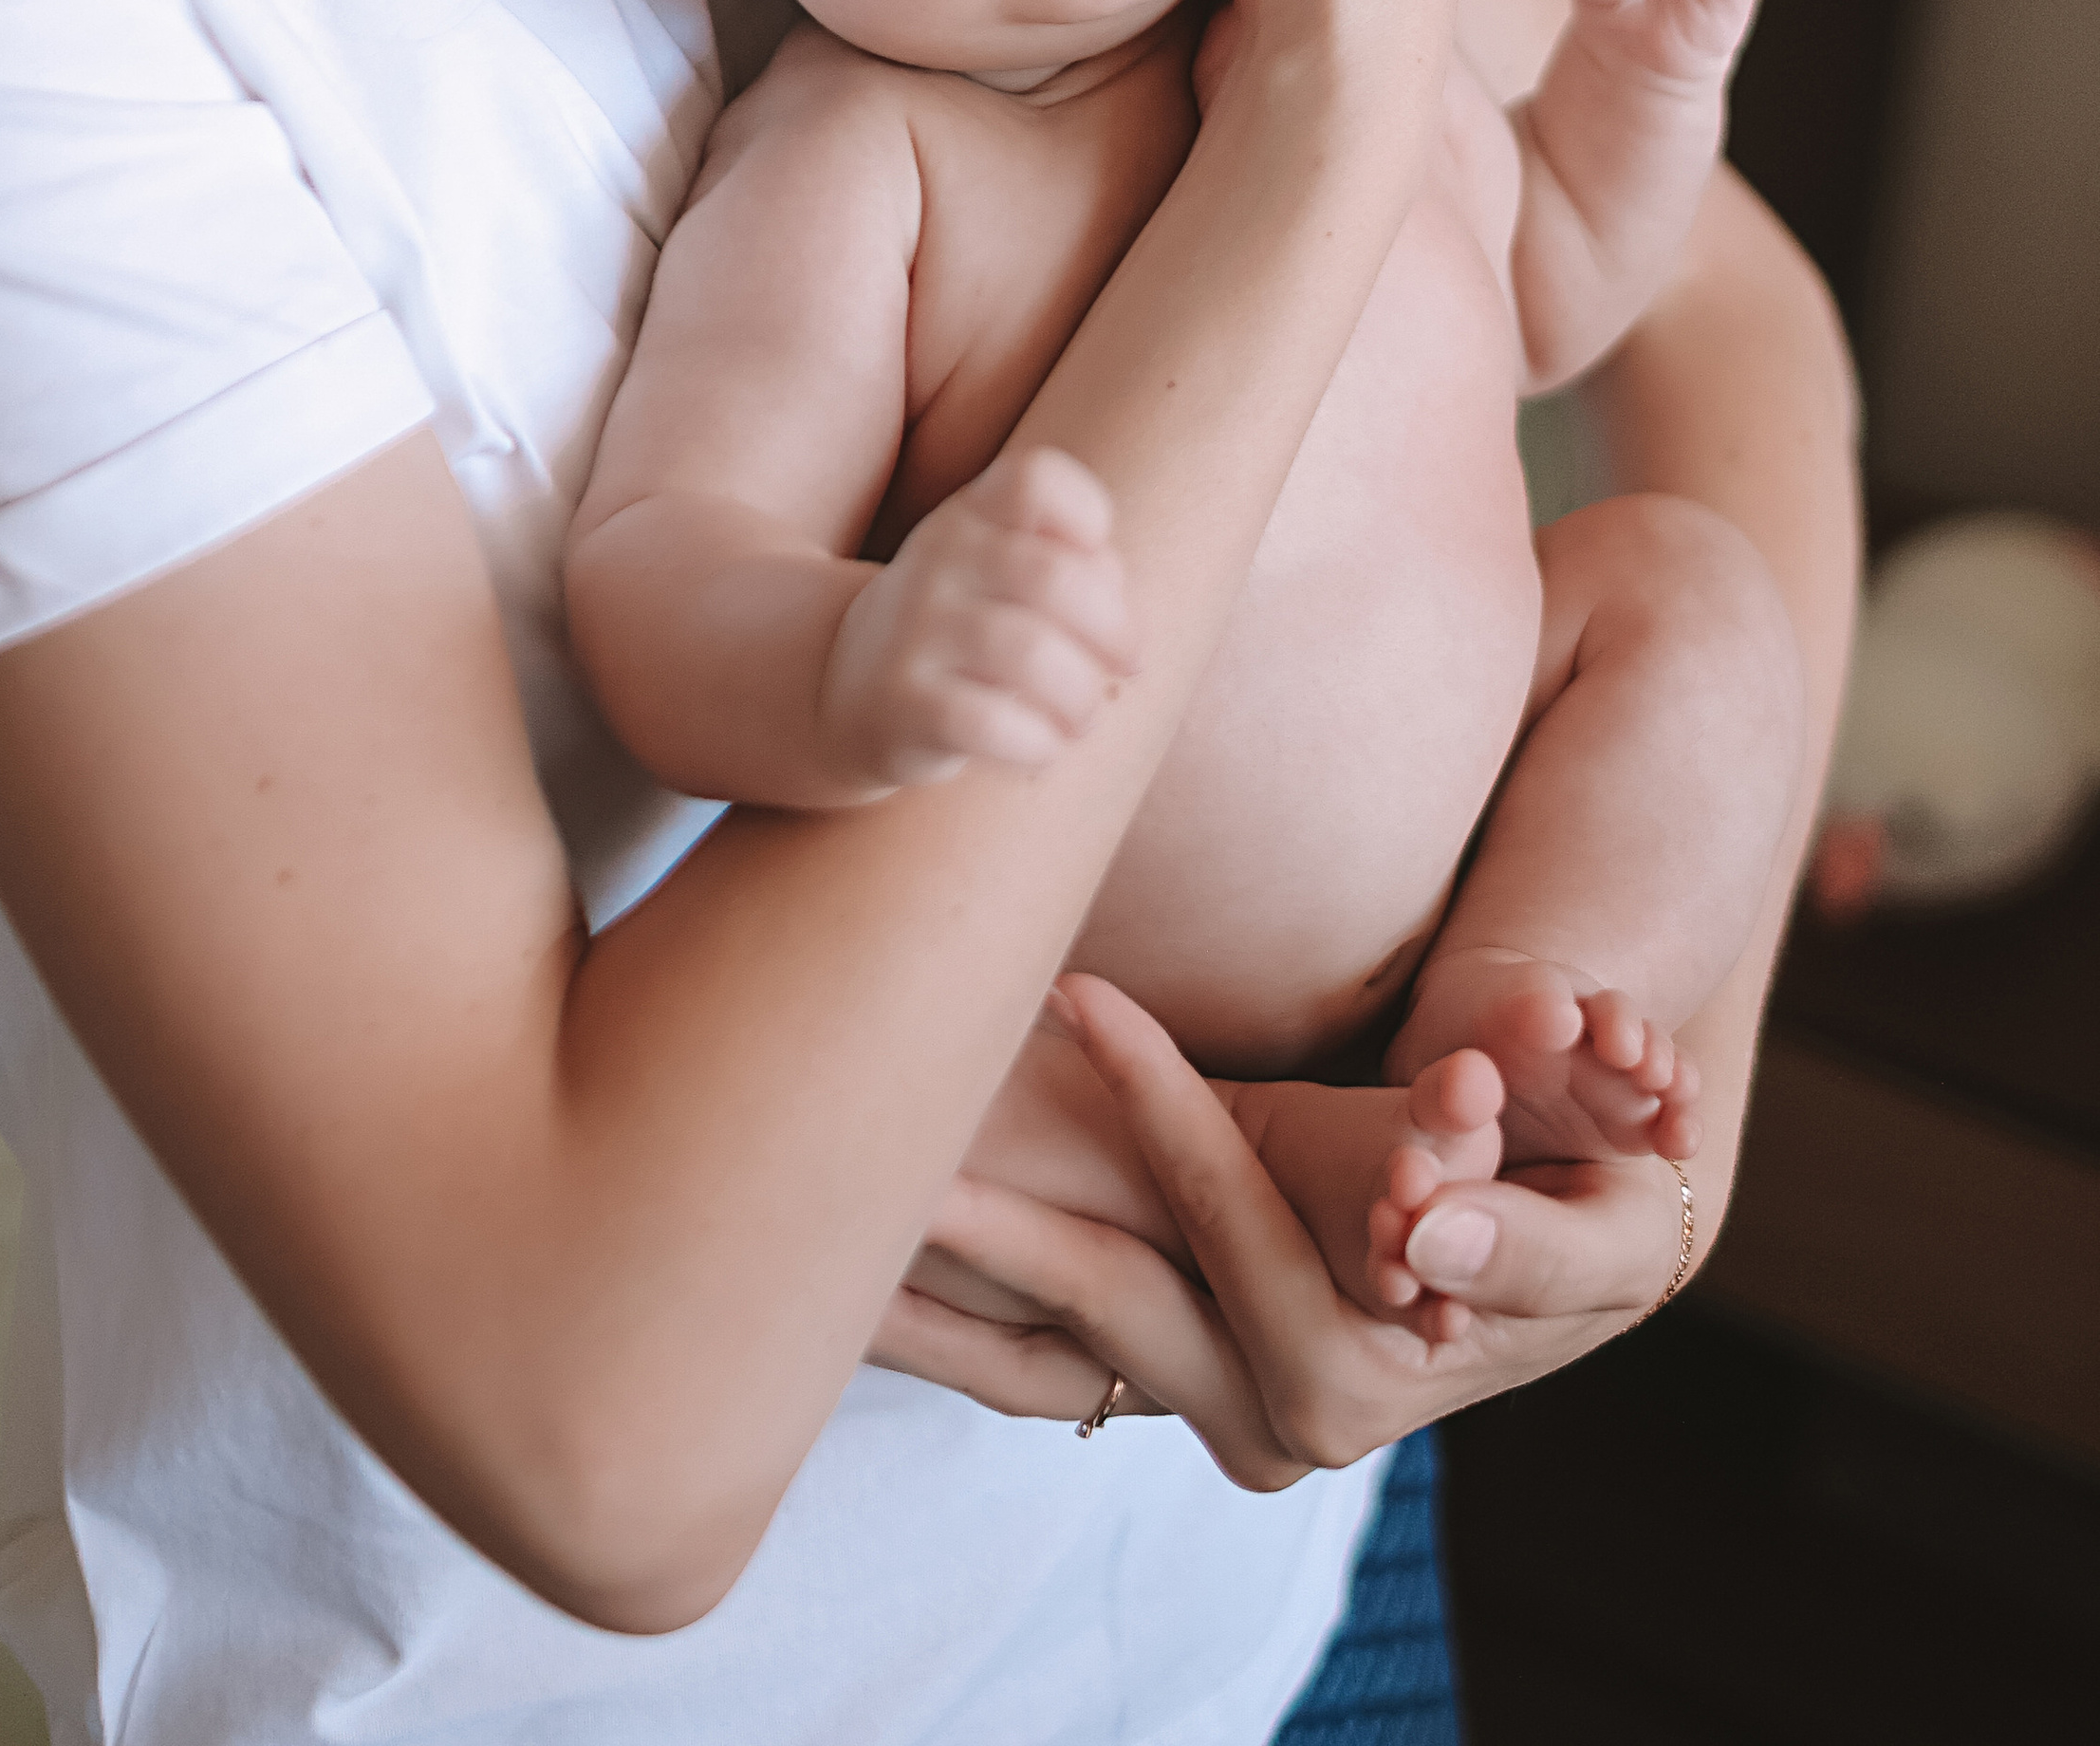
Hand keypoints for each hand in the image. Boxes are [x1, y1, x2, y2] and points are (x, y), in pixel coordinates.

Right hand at [817, 448, 1134, 788]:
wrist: (845, 685)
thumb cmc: (966, 627)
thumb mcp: (1006, 574)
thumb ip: (1077, 574)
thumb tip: (1123, 629)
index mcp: (972, 514)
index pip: (1034, 478)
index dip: (1087, 513)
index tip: (1097, 564)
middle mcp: (938, 557)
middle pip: (1053, 577)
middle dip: (1115, 632)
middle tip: (1126, 666)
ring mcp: (913, 628)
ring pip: (1030, 654)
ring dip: (1081, 696)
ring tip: (1083, 718)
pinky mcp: (901, 703)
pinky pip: (989, 723)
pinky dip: (1038, 742)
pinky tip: (1043, 748)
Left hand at [870, 975, 1694, 1486]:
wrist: (1556, 1250)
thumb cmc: (1571, 1182)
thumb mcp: (1567, 1177)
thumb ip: (1498, 1172)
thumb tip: (1443, 1163)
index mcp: (1370, 1354)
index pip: (1234, 1216)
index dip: (1162, 1107)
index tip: (1080, 996)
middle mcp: (1286, 1413)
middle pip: (1118, 1305)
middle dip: (1004, 1222)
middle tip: (903, 1139)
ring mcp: (1221, 1412)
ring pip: (1050, 1357)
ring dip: (940, 1288)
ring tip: (839, 1210)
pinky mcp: (1174, 1389)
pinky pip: (1033, 1371)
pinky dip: (944, 1324)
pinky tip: (847, 1275)